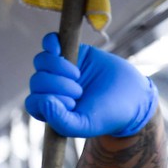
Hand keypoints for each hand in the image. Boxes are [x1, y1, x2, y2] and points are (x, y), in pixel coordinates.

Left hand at [25, 32, 158, 137]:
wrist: (132, 96)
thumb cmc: (107, 115)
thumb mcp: (85, 125)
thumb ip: (62, 121)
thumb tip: (43, 101)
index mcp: (51, 109)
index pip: (34, 102)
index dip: (48, 101)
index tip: (72, 103)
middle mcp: (51, 89)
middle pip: (37, 81)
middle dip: (56, 85)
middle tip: (79, 91)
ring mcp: (59, 69)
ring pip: (41, 61)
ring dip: (56, 66)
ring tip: (76, 75)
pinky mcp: (71, 51)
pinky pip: (50, 42)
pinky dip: (50, 43)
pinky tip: (57, 49)